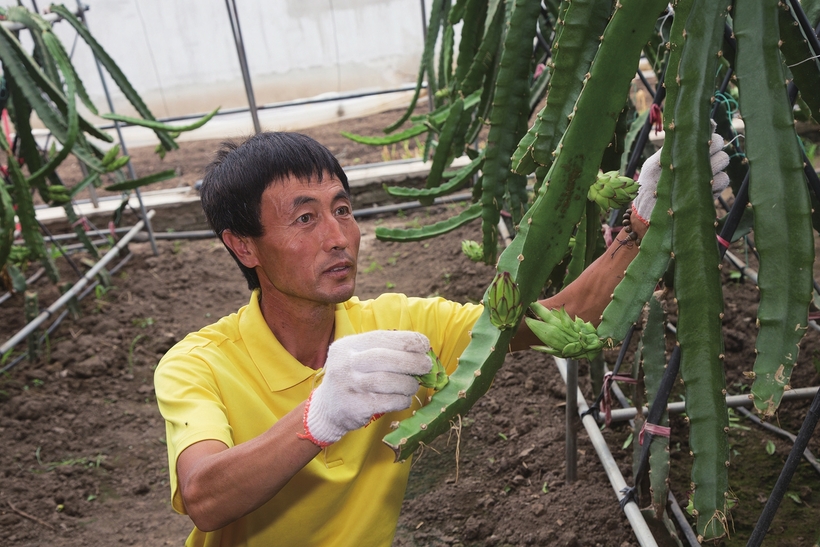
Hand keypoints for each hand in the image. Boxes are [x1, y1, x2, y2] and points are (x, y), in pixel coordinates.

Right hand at [299, 330, 432, 446]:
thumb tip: (421, 349)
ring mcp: (348, 386)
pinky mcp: (354, 407)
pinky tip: (404, 399)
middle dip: (411, 361)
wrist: (327, 409)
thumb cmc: (353, 378)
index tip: (424, 345)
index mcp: (348, 345)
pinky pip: (385, 402)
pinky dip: (401, 400)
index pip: (381, 338)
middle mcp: (345, 363)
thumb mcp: (360, 357)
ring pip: (386, 381)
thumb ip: (384, 350)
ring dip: (407, 383)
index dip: (407, 340)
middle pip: (384, 358)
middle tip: (426, 366)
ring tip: (413, 386)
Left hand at [631, 122, 729, 226]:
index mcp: (688, 148)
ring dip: (711, 165)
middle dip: (709, 147)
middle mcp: (702, 157)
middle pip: (719, 142)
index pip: (706, 131)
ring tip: (692, 175)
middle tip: (694, 158)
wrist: (651, 206)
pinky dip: (714, 181)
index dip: (707, 129)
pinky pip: (724, 179)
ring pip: (723, 159)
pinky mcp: (715, 188)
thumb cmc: (651, 181)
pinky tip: (699, 187)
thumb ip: (674, 144)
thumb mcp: (657, 160)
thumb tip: (686, 125)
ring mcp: (710, 172)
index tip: (701, 135)